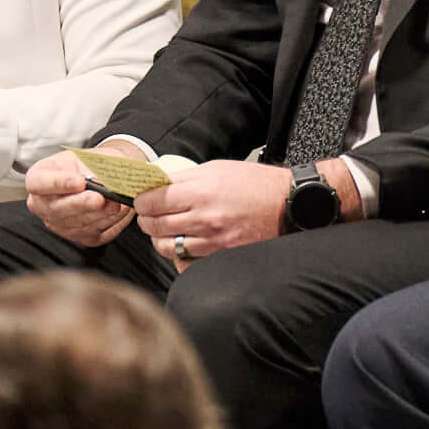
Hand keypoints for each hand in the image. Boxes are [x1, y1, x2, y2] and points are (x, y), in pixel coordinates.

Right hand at [27, 146, 137, 247]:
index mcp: (38, 178)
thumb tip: (100, 183)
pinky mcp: (78, 236)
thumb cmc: (91, 163)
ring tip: (117, 202)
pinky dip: (109, 222)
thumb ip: (91, 168)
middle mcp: (42, 204)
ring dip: (100, 214)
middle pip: (56, 208)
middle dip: (81, 204)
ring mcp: (58, 223)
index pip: (38, 183)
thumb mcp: (88, 156)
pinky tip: (120, 210)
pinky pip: (92, 232)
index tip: (80, 181)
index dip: (58, 183)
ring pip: (77, 223)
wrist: (103, 174)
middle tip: (99, 198)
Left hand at [135, 158, 291, 266]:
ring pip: (167, 245)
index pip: (153, 199)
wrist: (286, 204)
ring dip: (159, 238)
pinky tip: (182, 244)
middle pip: (155, 223)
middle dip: (146, 219)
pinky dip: (179, 253)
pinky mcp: (221, 254)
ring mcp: (213, 239)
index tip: (142, 200)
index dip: (142, 200)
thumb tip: (158, 184)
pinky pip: (187, 259)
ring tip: (163, 230)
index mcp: (201, 190)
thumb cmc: (255, 184)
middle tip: (148, 215)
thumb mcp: (217, 169)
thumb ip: (186, 178)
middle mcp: (205, 216)